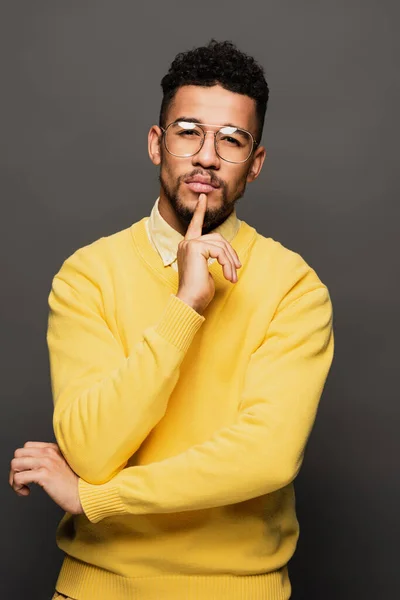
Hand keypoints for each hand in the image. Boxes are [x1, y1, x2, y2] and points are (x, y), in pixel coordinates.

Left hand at [9, 441, 83, 514]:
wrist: (84, 494)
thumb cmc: (73, 484)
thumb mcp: (61, 465)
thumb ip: (49, 460)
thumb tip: (30, 466)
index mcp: (53, 449)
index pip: (26, 447)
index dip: (22, 460)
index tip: (27, 473)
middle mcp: (49, 453)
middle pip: (18, 454)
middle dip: (15, 469)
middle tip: (22, 480)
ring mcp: (47, 463)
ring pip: (15, 464)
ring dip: (14, 479)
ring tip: (22, 487)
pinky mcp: (44, 475)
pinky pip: (19, 477)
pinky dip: (17, 487)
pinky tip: (26, 492)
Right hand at [176, 193, 241, 313]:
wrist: (190, 301)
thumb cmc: (198, 291)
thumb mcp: (206, 270)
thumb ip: (211, 257)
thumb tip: (224, 254)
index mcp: (187, 248)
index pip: (195, 226)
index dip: (199, 211)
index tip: (203, 198)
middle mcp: (186, 243)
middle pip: (217, 238)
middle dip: (230, 253)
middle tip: (236, 269)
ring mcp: (189, 244)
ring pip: (220, 245)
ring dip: (230, 261)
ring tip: (232, 276)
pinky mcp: (195, 248)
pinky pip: (219, 251)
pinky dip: (227, 263)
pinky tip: (228, 276)